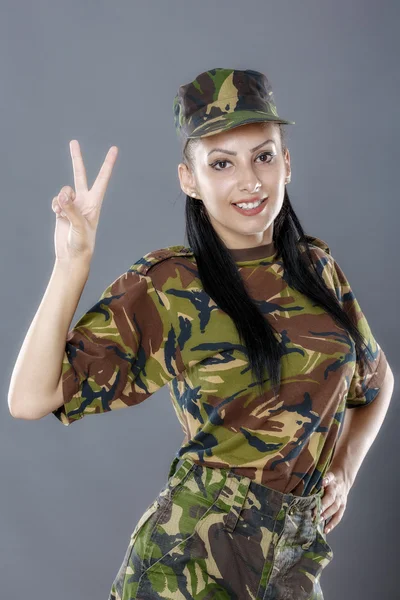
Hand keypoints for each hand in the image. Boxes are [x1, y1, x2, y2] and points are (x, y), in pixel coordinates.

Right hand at [52, 140, 117, 261]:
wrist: (72, 255)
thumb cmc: (82, 243)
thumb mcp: (79, 226)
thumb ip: (71, 209)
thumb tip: (63, 194)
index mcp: (94, 203)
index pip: (102, 179)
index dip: (108, 164)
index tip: (114, 149)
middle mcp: (84, 201)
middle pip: (80, 175)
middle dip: (76, 159)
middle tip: (73, 142)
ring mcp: (72, 205)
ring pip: (63, 190)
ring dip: (61, 199)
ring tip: (63, 212)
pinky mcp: (62, 210)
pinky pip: (56, 200)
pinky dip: (55, 205)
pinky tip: (58, 214)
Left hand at [319, 468, 349, 533]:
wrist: (342, 480)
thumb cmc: (328, 478)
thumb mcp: (323, 474)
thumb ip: (317, 478)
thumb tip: (307, 482)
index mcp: (331, 480)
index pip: (326, 484)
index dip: (321, 489)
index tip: (315, 496)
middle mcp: (337, 491)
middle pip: (330, 499)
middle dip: (322, 507)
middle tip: (313, 514)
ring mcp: (341, 500)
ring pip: (334, 508)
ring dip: (326, 515)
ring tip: (317, 521)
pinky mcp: (342, 507)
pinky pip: (338, 516)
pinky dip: (332, 524)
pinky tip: (325, 530)